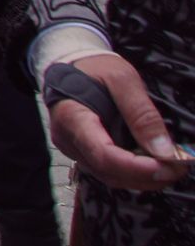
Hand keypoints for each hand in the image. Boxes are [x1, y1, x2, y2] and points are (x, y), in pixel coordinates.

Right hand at [49, 53, 190, 190]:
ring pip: (109, 177)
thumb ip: (142, 113)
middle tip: (178, 168)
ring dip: (143, 179)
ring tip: (170, 167)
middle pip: (108, 172)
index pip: (103, 154)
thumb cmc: (94, 69)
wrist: (72, 66)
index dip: (136, 167)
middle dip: (146, 176)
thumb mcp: (122, 79)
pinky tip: (152, 165)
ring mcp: (73, 149)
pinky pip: (108, 172)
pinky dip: (133, 174)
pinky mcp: (83, 153)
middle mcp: (68, 140)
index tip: (167, 166)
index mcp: (72, 118)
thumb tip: (164, 151)